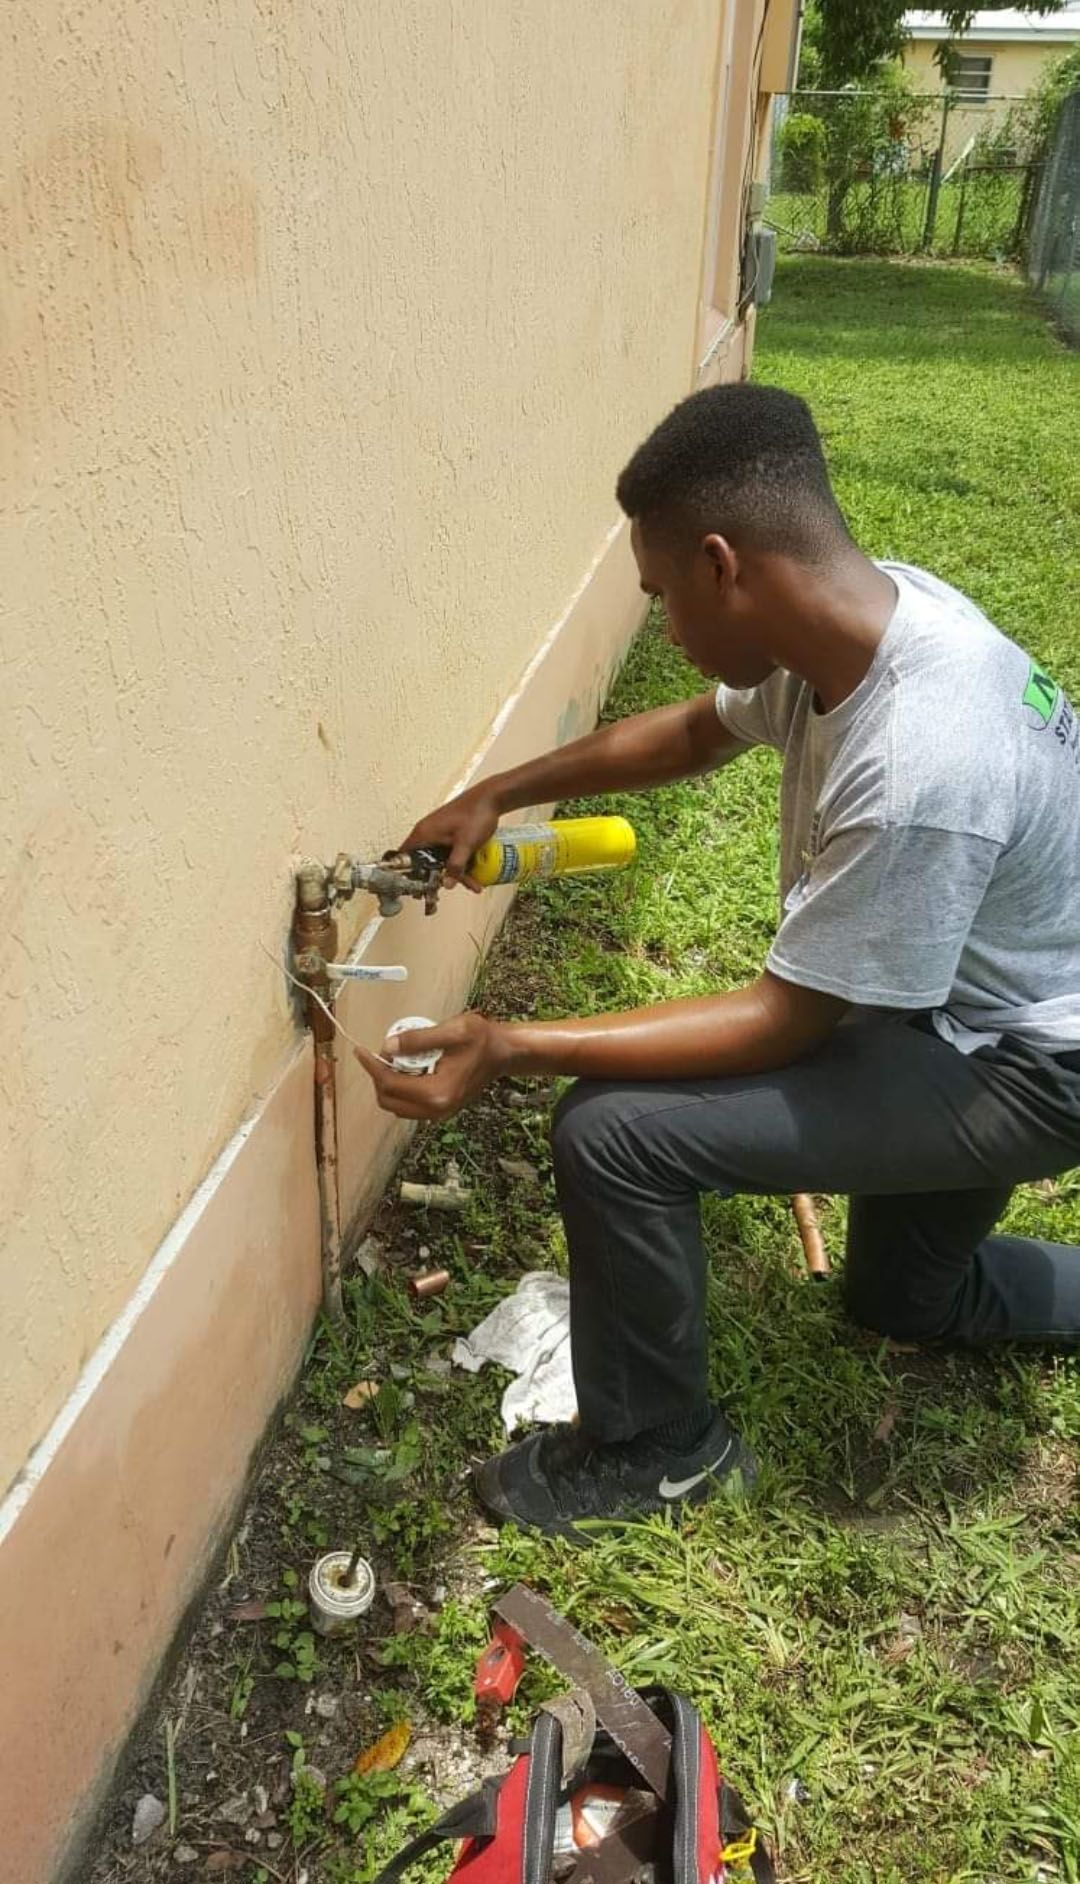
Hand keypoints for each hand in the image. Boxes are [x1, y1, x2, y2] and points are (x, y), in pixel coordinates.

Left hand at [354, 1011, 511, 1118]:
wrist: (504, 1053)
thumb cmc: (482, 1039)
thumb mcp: (452, 1031)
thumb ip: (418, 1040)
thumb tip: (387, 1047)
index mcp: (437, 1093)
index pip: (390, 1084)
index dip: (372, 1066)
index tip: (361, 1050)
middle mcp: (436, 1109)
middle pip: (389, 1100)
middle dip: (379, 1076)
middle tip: (381, 1052)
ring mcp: (439, 1113)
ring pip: (397, 1105)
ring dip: (389, 1083)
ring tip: (395, 1058)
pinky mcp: (441, 1110)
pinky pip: (409, 1105)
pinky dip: (401, 1088)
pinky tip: (408, 1068)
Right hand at [398, 787, 501, 889]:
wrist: (491, 798)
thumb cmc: (475, 814)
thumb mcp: (465, 844)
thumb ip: (455, 866)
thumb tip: (446, 884)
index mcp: (424, 834)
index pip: (405, 857)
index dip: (409, 874)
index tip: (419, 888)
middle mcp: (428, 833)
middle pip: (426, 862)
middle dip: (440, 878)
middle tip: (449, 889)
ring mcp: (439, 833)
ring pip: (441, 859)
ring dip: (455, 872)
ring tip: (473, 884)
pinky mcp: (450, 834)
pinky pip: (451, 853)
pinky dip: (461, 863)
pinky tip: (475, 874)